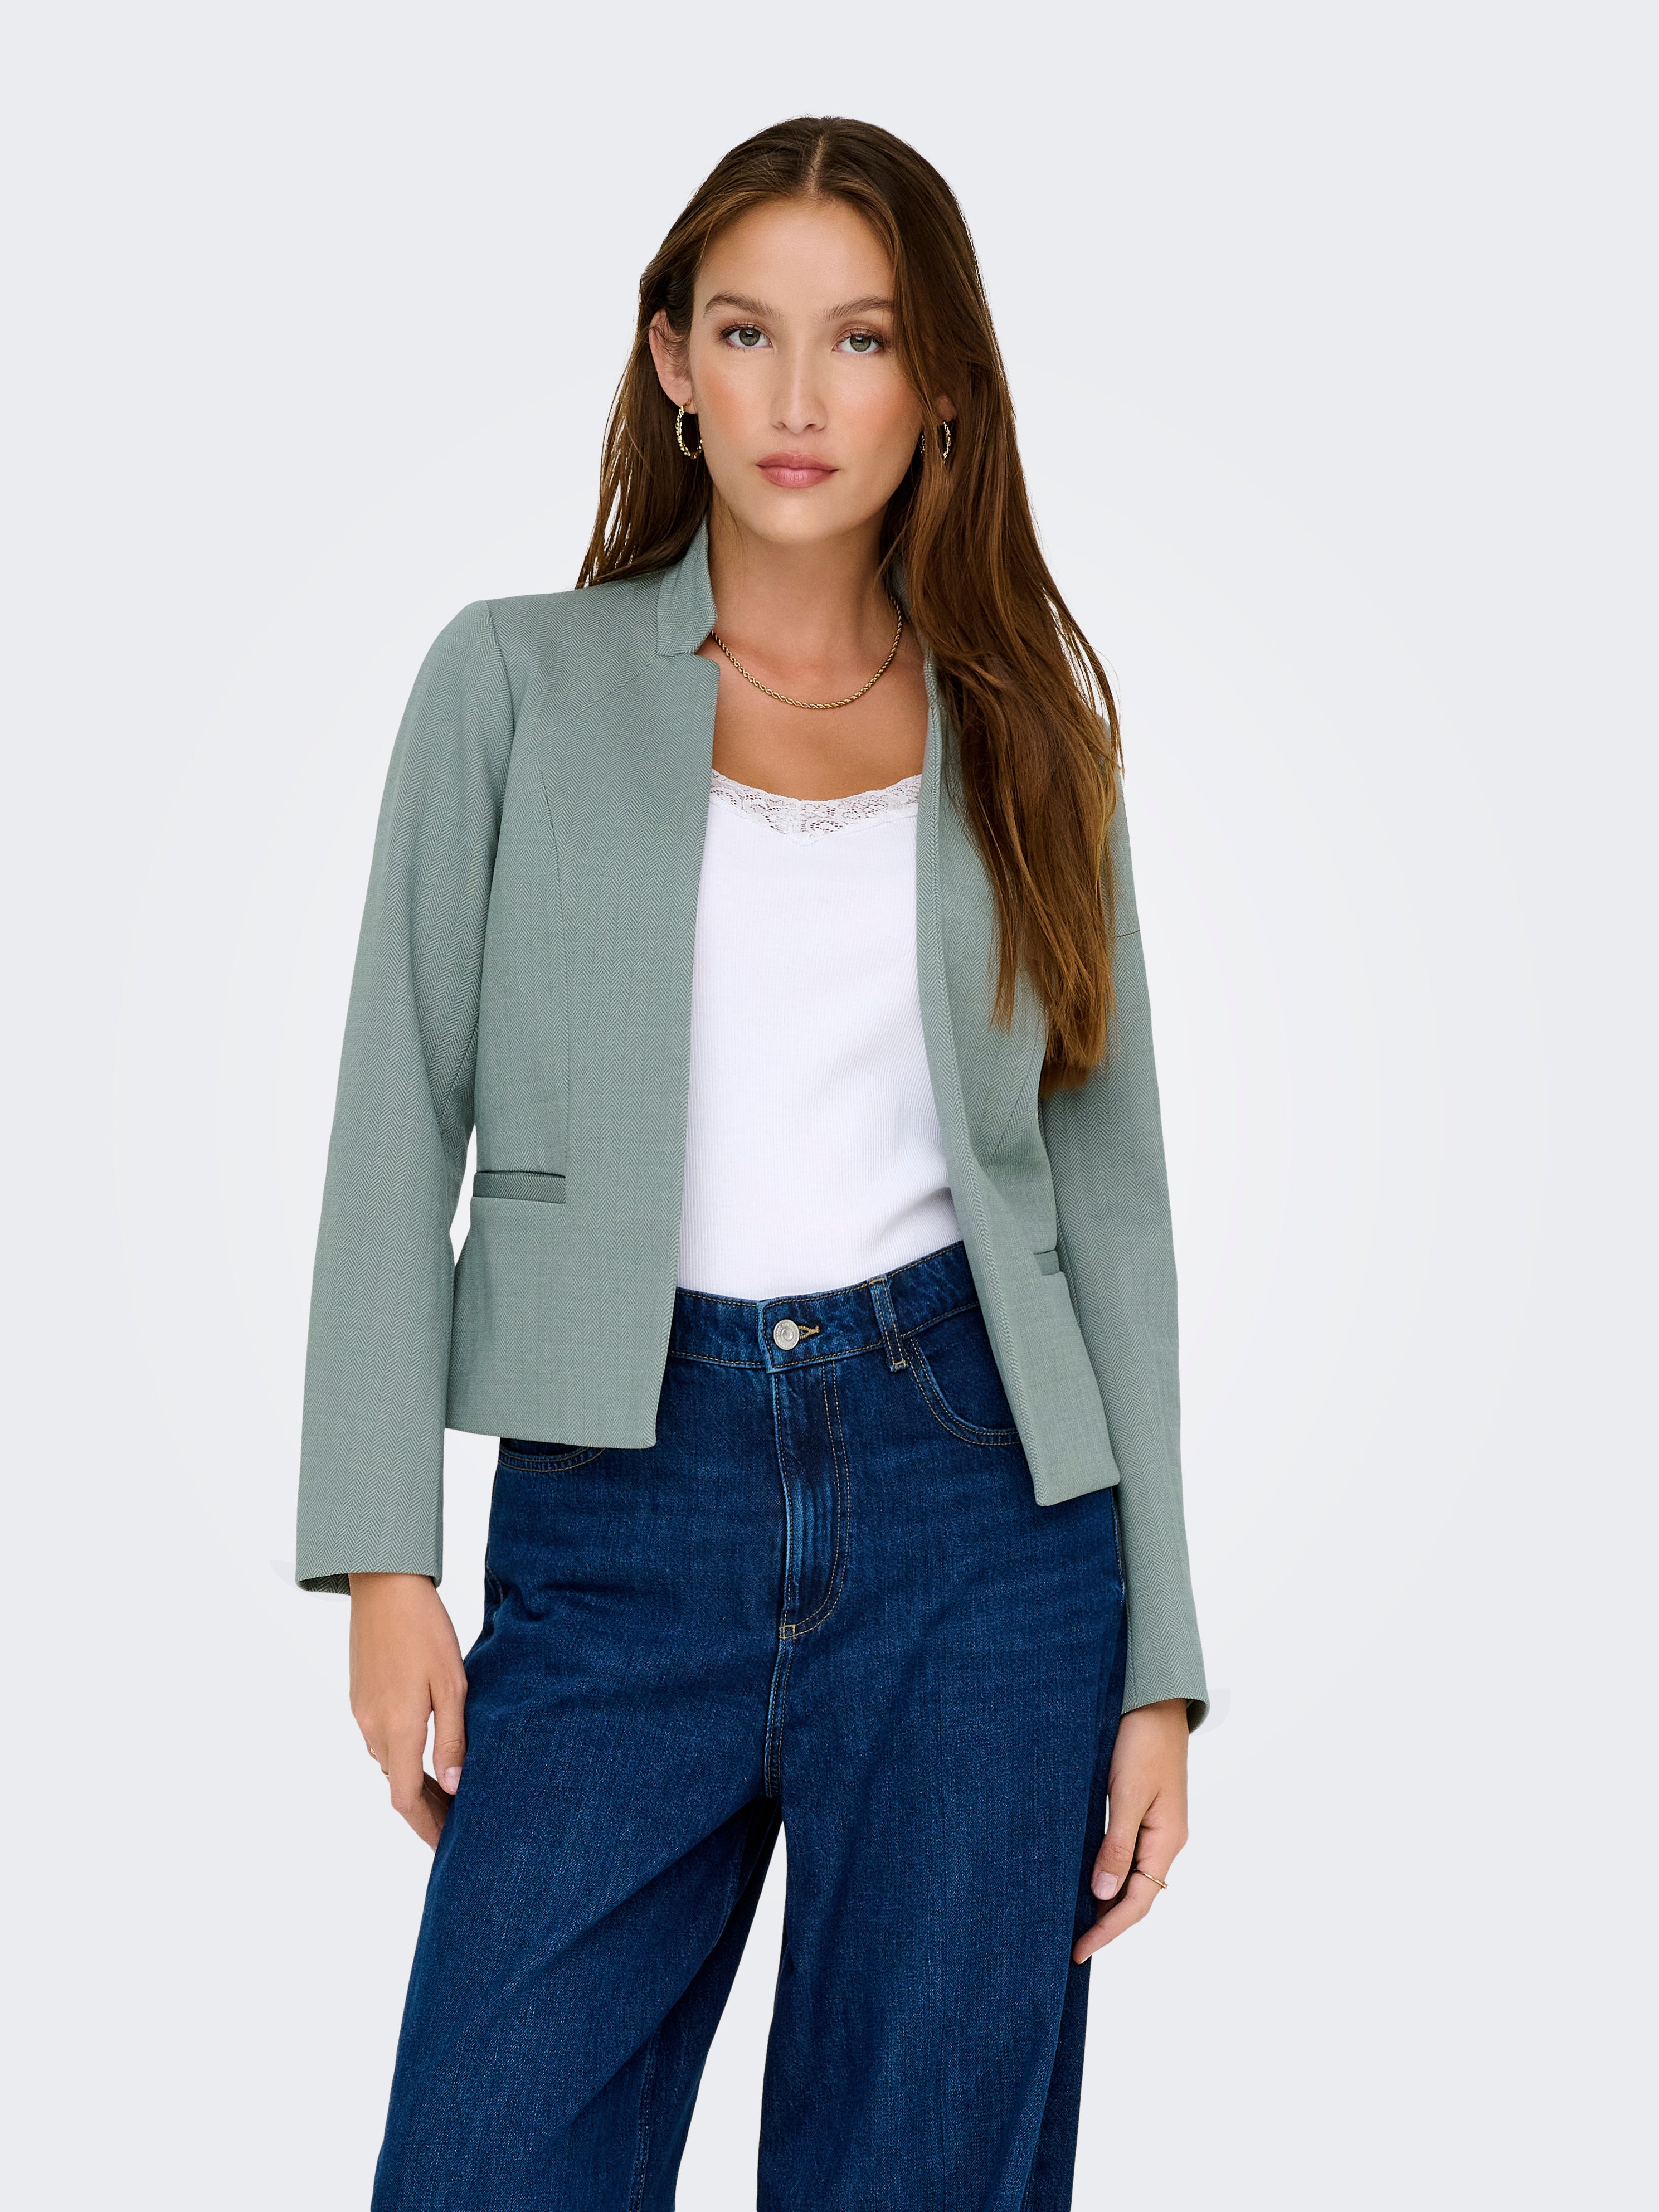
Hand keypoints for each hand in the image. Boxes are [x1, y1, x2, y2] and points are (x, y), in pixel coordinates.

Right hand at [348, 1572, 467, 1848]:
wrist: (384, 1586)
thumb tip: (454, 1788)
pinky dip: (404, 1754)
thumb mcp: (452, 1685)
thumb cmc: (425, 1630)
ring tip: (451, 1790)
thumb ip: (452, 1740)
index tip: (448, 1846)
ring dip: (415, 1781)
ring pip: (389, 1762)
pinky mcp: (360, 1696)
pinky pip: (382, 1738)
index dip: (426, 1828)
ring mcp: (362, 1712)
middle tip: (459, 1823)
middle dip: (425, 1810)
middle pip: (397, 1786)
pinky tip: (427, 1749)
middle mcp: (373, 1728)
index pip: (405, 1800)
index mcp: (397, 1729)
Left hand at [1073, 1696, 1189, 1961]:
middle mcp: (1164, 1839)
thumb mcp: (1127, 1794)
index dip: (1108, 1930)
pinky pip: (1125, 1853)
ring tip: (1072, 1919)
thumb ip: (1116, 1844)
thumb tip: (1103, 1893)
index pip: (1137, 1902)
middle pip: (1137, 1895)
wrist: (1154, 1699)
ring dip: (1105, 1899)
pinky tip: (1085, 1876)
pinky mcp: (1142, 1810)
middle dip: (1106, 1921)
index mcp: (1166, 1841)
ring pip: (1131, 1876)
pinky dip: (1106, 1871)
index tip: (1078, 1950)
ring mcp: (1155, 1826)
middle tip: (1070, 1944)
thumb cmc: (1142, 1741)